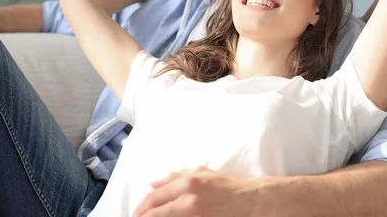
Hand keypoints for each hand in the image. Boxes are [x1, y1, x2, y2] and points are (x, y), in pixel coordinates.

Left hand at [132, 167, 277, 216]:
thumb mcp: (201, 173)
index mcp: (188, 183)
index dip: (142, 206)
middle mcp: (189, 200)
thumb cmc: (226, 185)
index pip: (155, 197)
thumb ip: (175, 177)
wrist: (249, 201)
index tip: (137, 212)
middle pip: (156, 212)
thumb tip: (153, 184)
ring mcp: (195, 215)